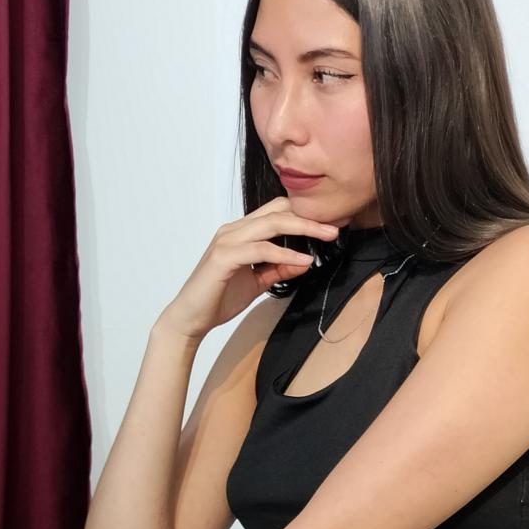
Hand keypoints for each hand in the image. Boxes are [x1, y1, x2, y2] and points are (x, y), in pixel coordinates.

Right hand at [161, 197, 345, 339]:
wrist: (191, 317)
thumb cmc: (220, 297)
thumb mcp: (258, 281)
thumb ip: (279, 268)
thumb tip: (306, 260)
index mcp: (241, 232)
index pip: (277, 211)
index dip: (305, 213)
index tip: (332, 222)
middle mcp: (234, 230)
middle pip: (278, 210)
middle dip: (310, 216)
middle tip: (338, 224)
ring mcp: (227, 241)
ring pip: (271, 224)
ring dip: (303, 228)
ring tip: (327, 235)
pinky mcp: (224, 257)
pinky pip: (261, 249)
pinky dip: (285, 253)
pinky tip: (304, 259)